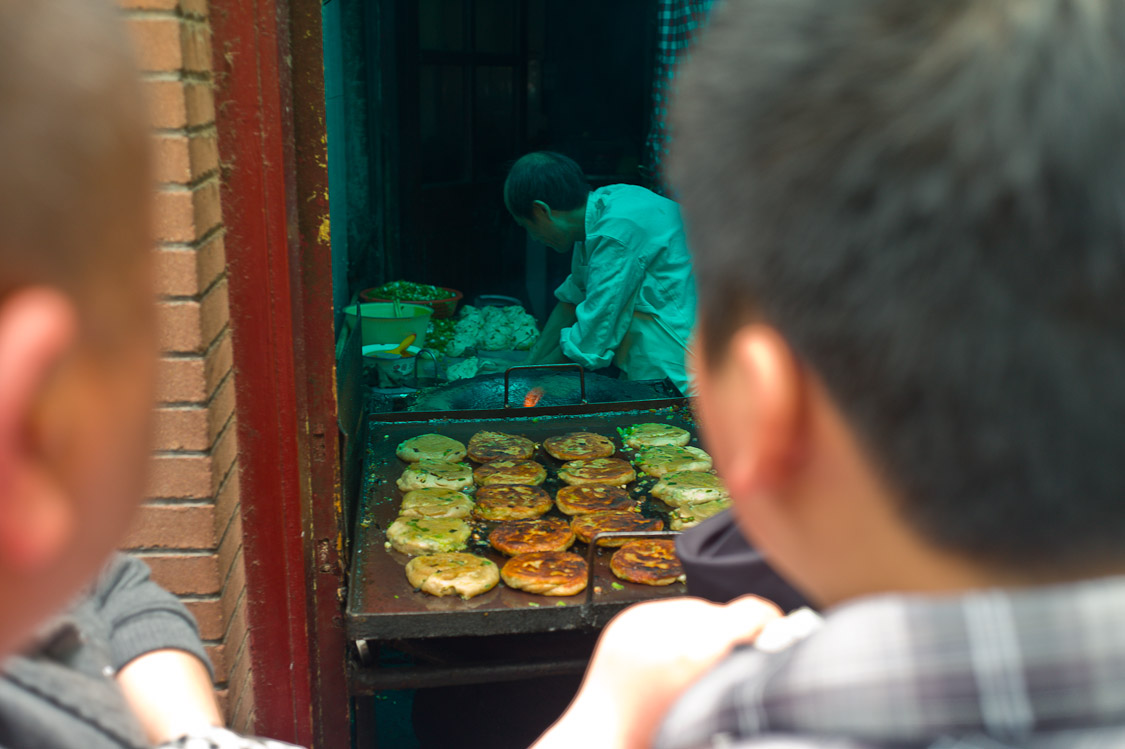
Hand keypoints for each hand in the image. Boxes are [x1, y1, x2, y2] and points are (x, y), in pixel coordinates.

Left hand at [532, 595, 781, 748]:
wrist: (603, 737)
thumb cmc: (656, 736)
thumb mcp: (712, 705)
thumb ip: (740, 669)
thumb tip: (772, 642)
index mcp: (693, 653)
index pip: (749, 612)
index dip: (769, 620)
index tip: (778, 630)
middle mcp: (666, 629)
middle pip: (721, 612)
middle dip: (731, 633)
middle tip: (734, 660)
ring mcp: (642, 621)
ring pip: (694, 608)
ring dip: (703, 628)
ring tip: (696, 664)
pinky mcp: (627, 620)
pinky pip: (667, 611)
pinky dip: (677, 629)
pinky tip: (673, 656)